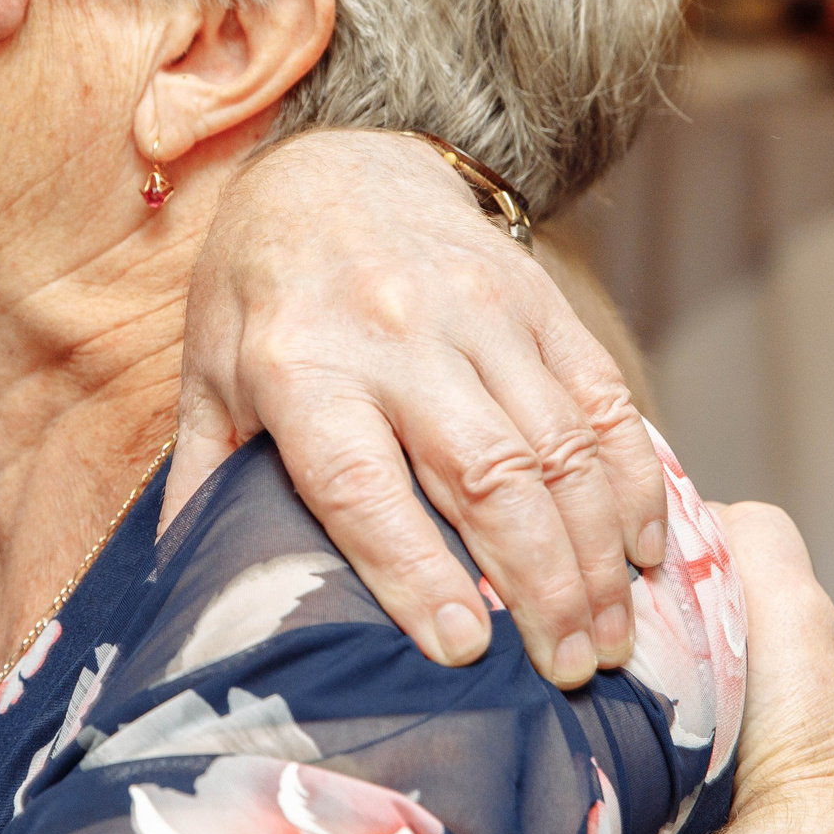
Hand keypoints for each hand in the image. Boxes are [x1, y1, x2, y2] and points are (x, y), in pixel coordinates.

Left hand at [174, 130, 661, 684]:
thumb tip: (187, 600)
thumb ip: (206, 482)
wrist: (335, 163)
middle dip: (540, 586)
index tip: (462, 652)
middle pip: (484, 476)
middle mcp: (391, 336)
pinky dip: (634, 480)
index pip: (360, 486)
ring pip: (557, 447)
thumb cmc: (260, 294)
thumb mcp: (208, 376)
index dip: (414, 572)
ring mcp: (475, 311)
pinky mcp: (536, 298)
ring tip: (612, 637)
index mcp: (297, 367)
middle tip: (570, 671)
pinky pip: (601, 398)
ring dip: (597, 553)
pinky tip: (646, 550)